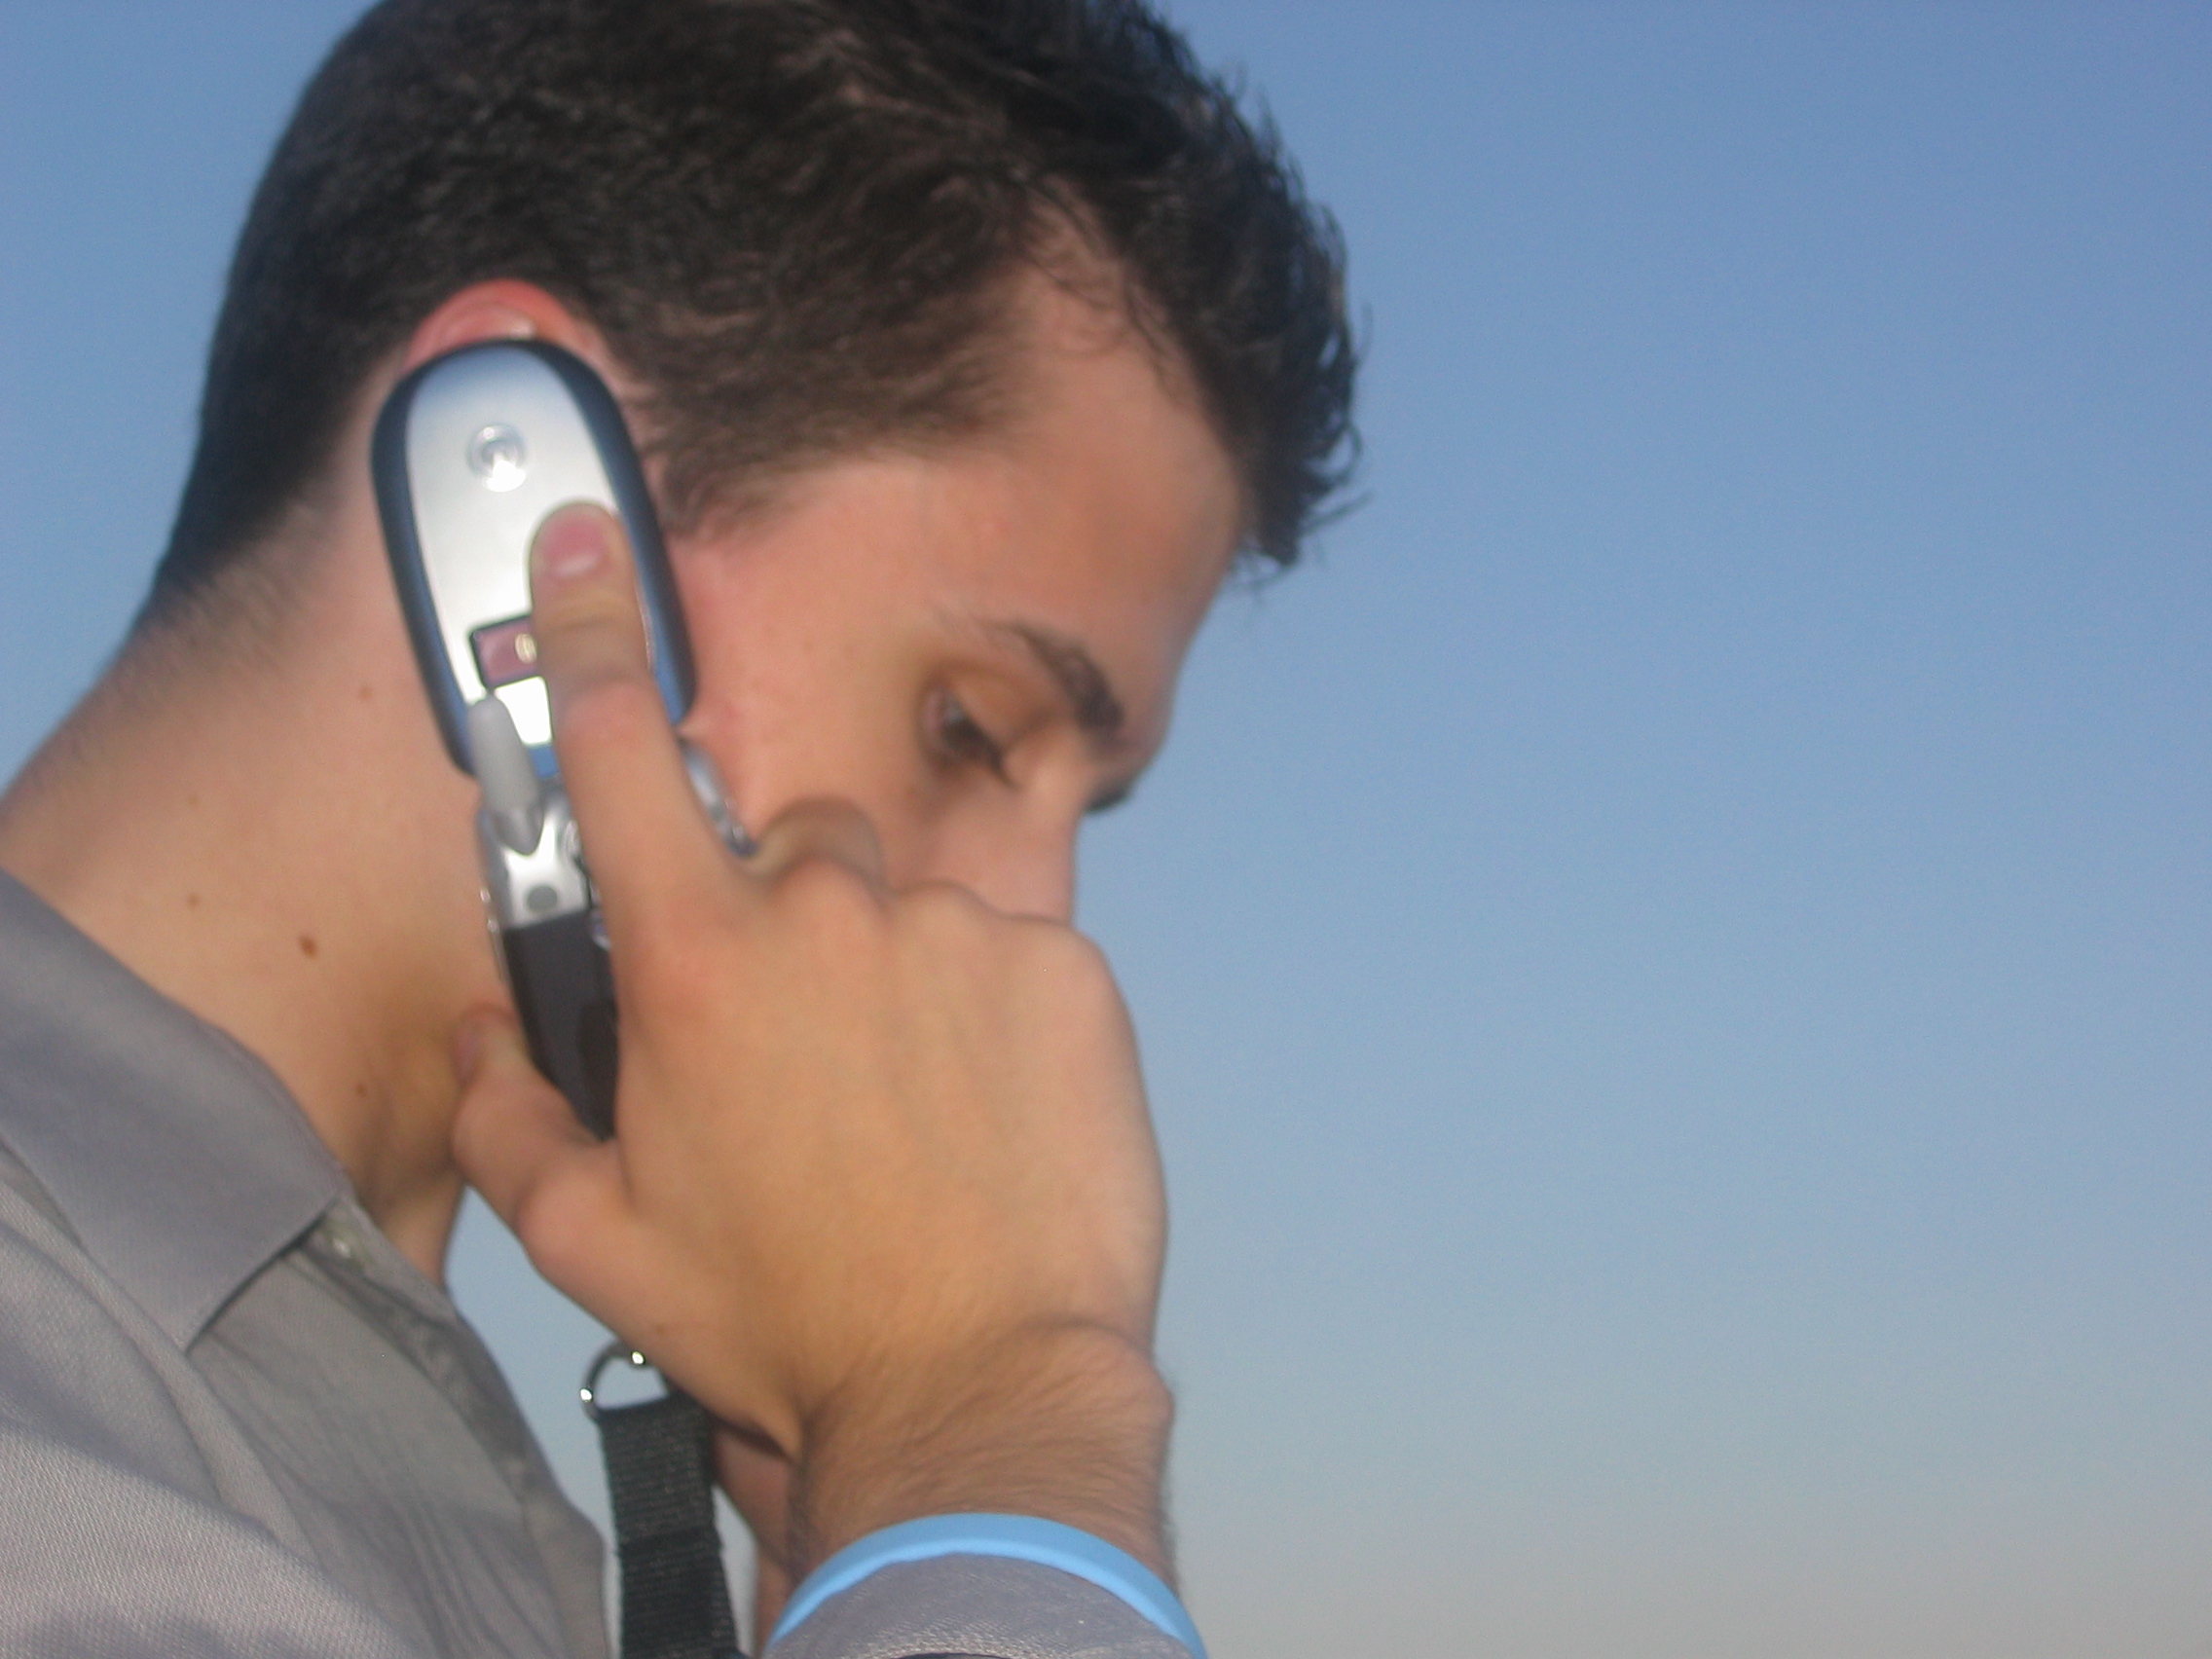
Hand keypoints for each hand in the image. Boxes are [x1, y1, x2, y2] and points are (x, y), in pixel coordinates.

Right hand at [452, 504, 1174, 1578]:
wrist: (974, 1387)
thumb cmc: (781, 1320)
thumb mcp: (595, 1243)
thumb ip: (512, 1115)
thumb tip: (490, 1026)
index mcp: (696, 961)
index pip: (620, 758)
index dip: (590, 640)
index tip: (590, 545)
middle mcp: (828, 913)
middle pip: (796, 840)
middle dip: (793, 912)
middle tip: (813, 1044)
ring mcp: (960, 930)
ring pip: (914, 901)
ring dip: (905, 972)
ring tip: (917, 1110)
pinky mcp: (1070, 965)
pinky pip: (1019, 944)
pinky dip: (1001, 1007)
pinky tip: (993, 1112)